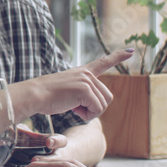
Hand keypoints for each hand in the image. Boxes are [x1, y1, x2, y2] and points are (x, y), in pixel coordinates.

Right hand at [17, 49, 133, 121]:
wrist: (35, 95)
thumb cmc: (47, 97)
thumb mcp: (68, 91)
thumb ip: (83, 93)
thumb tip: (96, 104)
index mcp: (82, 72)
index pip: (103, 62)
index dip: (118, 57)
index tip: (131, 50)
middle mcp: (87, 74)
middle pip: (107, 97)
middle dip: (94, 108)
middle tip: (76, 108)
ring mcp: (87, 80)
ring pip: (103, 105)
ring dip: (90, 113)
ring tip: (73, 108)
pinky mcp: (85, 89)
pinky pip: (97, 109)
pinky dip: (87, 115)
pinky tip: (73, 110)